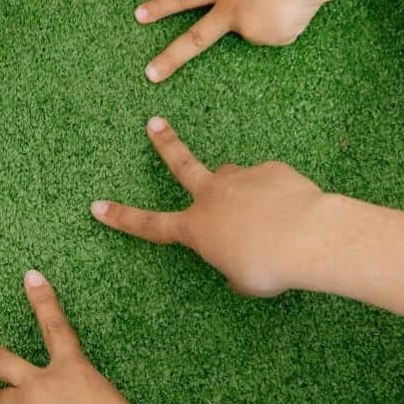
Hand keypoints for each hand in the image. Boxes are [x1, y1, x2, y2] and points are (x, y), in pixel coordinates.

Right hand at [91, 118, 326, 297]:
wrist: (306, 236)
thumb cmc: (269, 265)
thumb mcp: (245, 280)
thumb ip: (233, 268)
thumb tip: (238, 261)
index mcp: (197, 228)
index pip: (150, 225)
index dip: (121, 217)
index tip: (97, 206)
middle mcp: (212, 196)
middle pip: (182, 163)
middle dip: (165, 144)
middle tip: (154, 123)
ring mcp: (241, 178)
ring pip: (234, 179)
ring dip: (243, 192)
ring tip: (267, 215)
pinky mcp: (271, 170)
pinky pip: (271, 184)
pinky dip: (279, 198)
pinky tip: (295, 213)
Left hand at [135, 0, 325, 81]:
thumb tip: (249, 14)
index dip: (161, 6)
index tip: (138, 15)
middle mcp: (231, 11)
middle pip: (196, 39)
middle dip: (171, 58)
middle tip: (150, 75)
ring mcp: (250, 28)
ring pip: (258, 31)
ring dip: (272, 17)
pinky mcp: (273, 39)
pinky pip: (279, 34)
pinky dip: (288, 23)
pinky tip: (296, 8)